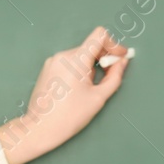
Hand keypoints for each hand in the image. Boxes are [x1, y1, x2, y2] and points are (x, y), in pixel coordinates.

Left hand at [0, 26, 130, 163]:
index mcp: (76, 60)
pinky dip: (79, 69)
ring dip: (91, 66)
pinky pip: (69, 62)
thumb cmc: (70, 116)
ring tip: (90, 88)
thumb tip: (122, 62)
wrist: (41, 128)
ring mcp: (53, 61)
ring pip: (80, 55)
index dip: (114, 44)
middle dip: (104, 59)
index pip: (99, 36)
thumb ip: (115, 76)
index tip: (120, 58)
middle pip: (91, 46)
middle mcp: (63, 56)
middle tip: (110, 76)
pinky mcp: (47, 68)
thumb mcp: (99, 97)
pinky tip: (77, 88)